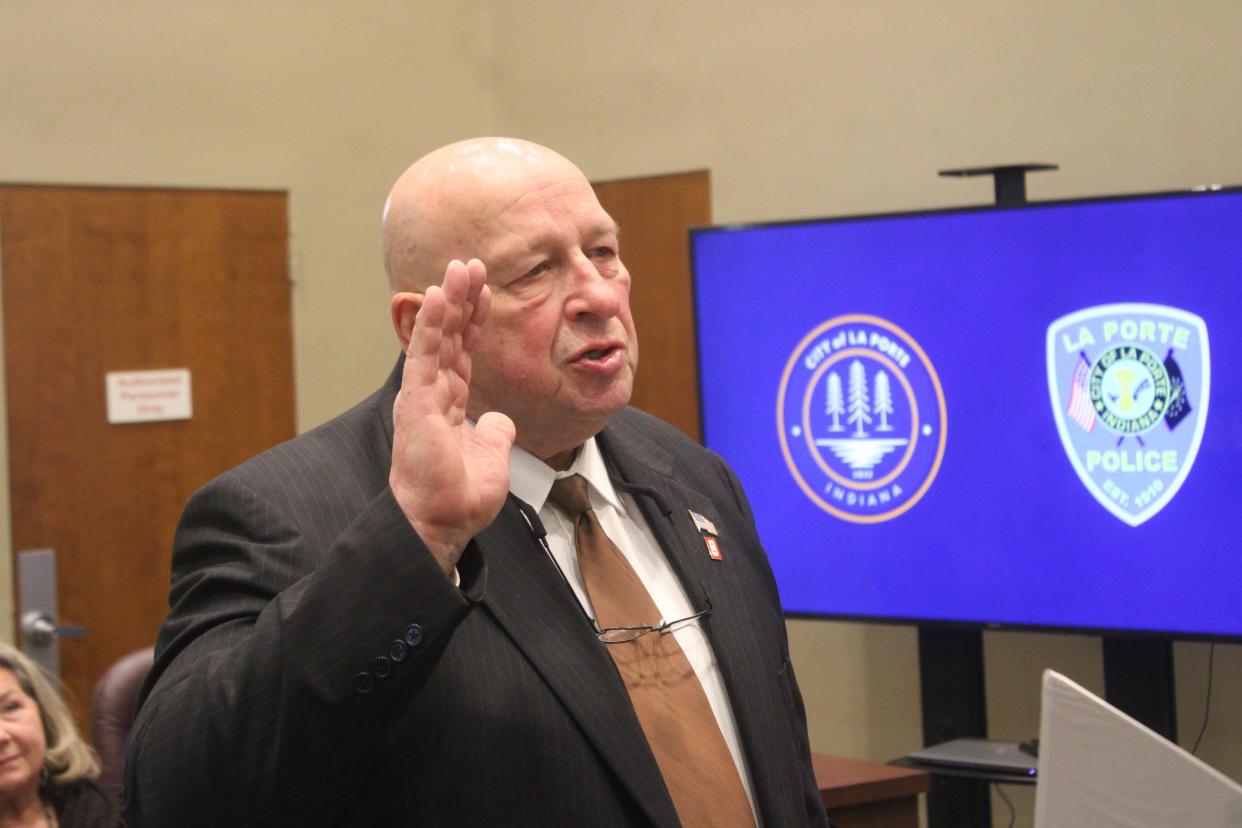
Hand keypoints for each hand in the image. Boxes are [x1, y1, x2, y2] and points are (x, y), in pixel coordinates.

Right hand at [389, 259, 515, 572]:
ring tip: (461, 267)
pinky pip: (424, 353)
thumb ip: (495, 434)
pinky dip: (431, 322)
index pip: (462, 352)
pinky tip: (438, 295)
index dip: (473, 321)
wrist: (441, 522)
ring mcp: (421, 395)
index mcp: (449, 405)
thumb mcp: (492, 458)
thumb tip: (500, 421)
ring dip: (449, 300)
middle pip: (449, 336)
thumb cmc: (460, 498)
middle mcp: (432, 394)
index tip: (485, 291)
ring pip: (436, 337)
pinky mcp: (415, 400)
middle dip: (462, 300)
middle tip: (472, 265)